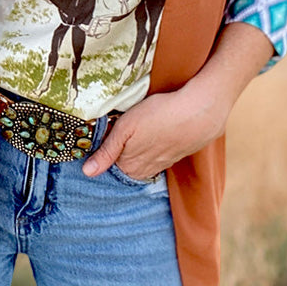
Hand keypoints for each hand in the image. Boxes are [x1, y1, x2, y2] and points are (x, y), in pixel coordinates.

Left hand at [82, 78, 230, 179]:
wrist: (199, 112)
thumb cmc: (159, 115)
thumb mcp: (125, 129)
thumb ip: (106, 152)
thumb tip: (87, 173)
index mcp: (128, 167)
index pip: (107, 167)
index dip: (103, 152)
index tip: (103, 137)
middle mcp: (144, 171)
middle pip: (123, 166)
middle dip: (118, 153)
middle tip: (120, 133)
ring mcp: (160, 165)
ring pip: (140, 162)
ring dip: (136, 151)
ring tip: (137, 133)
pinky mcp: (174, 156)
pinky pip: (156, 157)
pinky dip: (151, 148)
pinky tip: (153, 135)